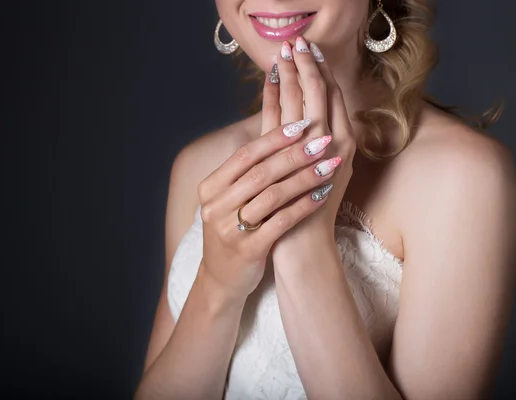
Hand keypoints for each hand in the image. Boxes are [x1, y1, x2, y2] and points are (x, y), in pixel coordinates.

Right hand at [198, 76, 337, 300]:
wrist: (222, 278)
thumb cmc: (233, 230)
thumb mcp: (229, 199)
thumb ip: (246, 171)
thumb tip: (278, 129)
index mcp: (210, 187)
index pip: (245, 155)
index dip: (274, 138)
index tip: (302, 124)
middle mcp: (215, 206)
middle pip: (260, 172)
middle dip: (295, 154)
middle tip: (323, 141)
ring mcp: (229, 230)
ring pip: (272, 196)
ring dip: (304, 178)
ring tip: (330, 165)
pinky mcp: (248, 250)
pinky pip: (281, 222)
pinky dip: (304, 205)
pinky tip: (323, 193)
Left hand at [265, 37, 356, 253]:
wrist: (304, 245)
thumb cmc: (308, 211)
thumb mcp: (320, 174)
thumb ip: (319, 148)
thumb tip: (307, 121)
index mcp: (346, 144)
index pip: (335, 98)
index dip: (324, 73)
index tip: (314, 52)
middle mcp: (335, 143)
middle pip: (323, 93)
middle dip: (311, 65)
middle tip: (300, 43)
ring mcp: (313, 150)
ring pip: (306, 100)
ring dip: (295, 73)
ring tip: (287, 50)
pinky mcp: (291, 158)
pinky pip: (282, 118)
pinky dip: (276, 95)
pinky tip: (271, 78)